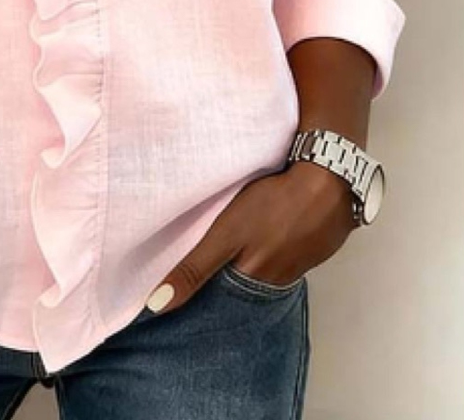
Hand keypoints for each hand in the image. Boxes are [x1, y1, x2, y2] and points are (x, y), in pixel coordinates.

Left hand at [145, 161, 356, 312]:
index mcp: (253, 282)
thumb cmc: (273, 205)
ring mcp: (298, 265)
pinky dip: (268, 254)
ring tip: (226, 259)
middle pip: (242, 291)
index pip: (219, 303)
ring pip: (263, 275)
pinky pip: (282, 259)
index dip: (199, 299)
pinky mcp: (310, 248)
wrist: (330, 181)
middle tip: (196, 278)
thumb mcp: (226, 234)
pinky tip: (261, 242)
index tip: (175, 300)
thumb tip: (156, 306)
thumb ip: (194, 268)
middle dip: (221, 287)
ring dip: (246, 269)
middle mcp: (277, 282)